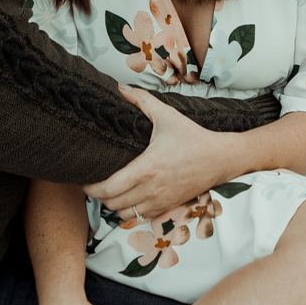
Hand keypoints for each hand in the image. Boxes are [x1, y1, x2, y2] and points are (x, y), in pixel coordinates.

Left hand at [85, 86, 242, 221]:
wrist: (220, 159)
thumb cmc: (193, 137)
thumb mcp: (167, 115)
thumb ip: (141, 100)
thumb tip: (120, 88)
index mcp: (146, 169)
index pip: (108, 189)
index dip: (91, 187)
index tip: (85, 178)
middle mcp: (151, 189)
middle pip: (111, 204)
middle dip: (98, 195)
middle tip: (94, 182)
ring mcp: (160, 201)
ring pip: (124, 214)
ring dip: (113, 204)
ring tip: (110, 190)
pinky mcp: (167, 207)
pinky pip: (140, 217)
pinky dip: (129, 210)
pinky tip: (128, 196)